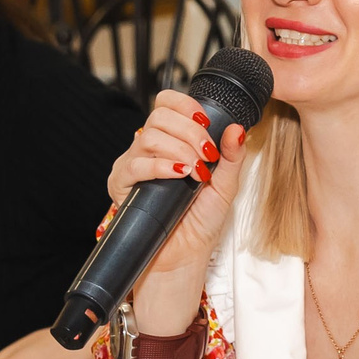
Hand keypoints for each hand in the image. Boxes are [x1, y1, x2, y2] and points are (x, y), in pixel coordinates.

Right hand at [105, 92, 252, 322]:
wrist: (183, 256)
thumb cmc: (200, 222)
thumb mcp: (225, 186)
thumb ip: (232, 157)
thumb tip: (237, 128)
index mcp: (172, 140)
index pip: (168, 103)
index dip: (186, 105)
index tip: (207, 123)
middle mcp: (149, 147)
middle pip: (160, 115)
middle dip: (190, 131)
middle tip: (207, 156)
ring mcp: (133, 164)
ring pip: (150, 136)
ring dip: (179, 150)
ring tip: (195, 173)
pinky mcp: (122, 185)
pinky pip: (135, 164)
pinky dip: (160, 166)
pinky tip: (178, 174)